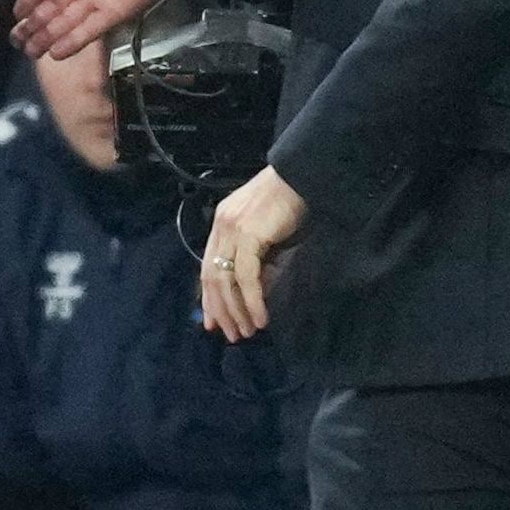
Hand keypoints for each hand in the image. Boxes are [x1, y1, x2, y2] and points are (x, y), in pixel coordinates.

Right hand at [12, 0, 176, 57]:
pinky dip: (72, 42)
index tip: (16, 7)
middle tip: (15, 37)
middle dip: (35, 21)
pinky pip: (89, 30)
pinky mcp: (117, 11)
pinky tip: (54, 54)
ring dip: (47, 35)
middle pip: (55, 5)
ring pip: (68, 21)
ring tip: (27, 51)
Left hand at [199, 166, 304, 341]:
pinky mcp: (248, 235)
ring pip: (225, 280)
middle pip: (212, 277)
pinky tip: (260, 318)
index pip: (207, 266)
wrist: (301, 175)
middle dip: (220, 310)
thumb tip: (257, 291)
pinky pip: (246, 277)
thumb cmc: (290, 201)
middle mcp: (221, 226)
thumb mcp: (267, 233)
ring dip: (235, 311)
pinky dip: (252, 301)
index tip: (213, 322)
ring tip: (245, 332)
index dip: (209, 298)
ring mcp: (232, 230)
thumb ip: (257, 257)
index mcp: (222, 223)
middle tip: (230, 334)